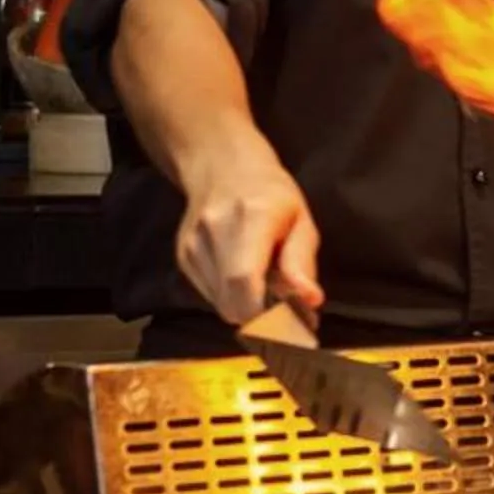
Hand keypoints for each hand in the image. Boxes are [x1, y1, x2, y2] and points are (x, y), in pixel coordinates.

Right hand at [174, 135, 322, 324]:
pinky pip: (211, 296)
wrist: (221, 166)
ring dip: (246, 306)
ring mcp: (192, 244)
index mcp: (251, 217)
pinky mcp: (183, 257)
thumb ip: (302, 262)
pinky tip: (241, 273)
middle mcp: (214, 230)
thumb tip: (310, 300)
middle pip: (231, 302)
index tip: (291, 327)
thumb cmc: (270, 193)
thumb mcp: (300, 220)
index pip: (244, 281)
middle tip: (285, 310)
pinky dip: (230, 296)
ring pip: (221, 305)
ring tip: (263, 283)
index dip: (266, 315)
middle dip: (262, 318)